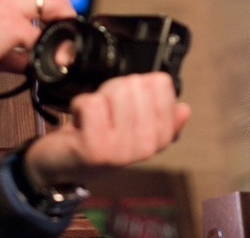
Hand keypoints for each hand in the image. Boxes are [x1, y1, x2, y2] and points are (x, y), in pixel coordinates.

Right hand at [0, 0, 75, 85]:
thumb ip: (14, 51)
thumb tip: (32, 63)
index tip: (57, 18)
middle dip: (63, 6)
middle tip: (65, 30)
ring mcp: (7, 7)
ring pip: (50, 1)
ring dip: (61, 21)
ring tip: (60, 43)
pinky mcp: (8, 26)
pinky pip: (40, 35)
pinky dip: (47, 50)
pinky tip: (45, 62)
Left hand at [23, 72, 191, 186]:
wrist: (65, 165)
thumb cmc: (101, 137)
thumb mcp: (136, 126)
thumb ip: (162, 115)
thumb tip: (184, 109)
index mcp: (162, 135)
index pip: (161, 83)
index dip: (139, 84)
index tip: (125, 103)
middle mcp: (147, 145)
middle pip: (136, 83)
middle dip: (115, 89)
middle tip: (106, 110)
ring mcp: (122, 150)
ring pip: (116, 91)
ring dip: (98, 97)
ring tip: (94, 116)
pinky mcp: (95, 149)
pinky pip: (91, 103)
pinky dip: (79, 104)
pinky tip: (79, 121)